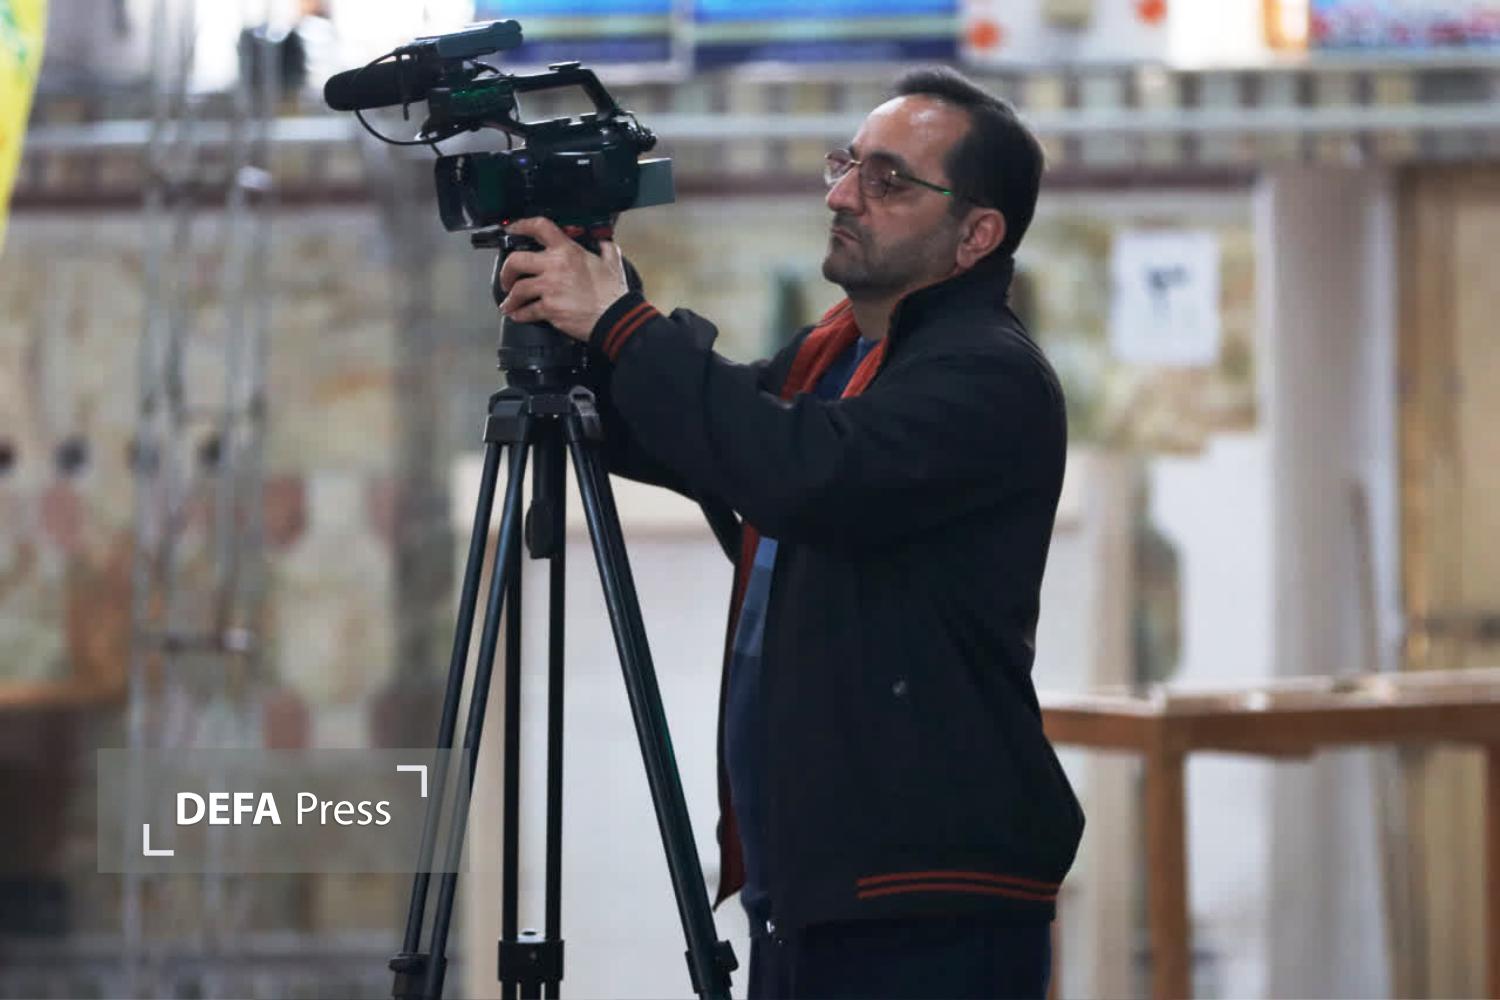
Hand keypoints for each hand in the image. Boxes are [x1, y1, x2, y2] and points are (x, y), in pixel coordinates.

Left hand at [496, 217, 629, 341]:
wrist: (615, 317)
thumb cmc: (613, 293)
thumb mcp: (613, 262)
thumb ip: (605, 248)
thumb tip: (603, 242)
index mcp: (568, 251)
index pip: (539, 227)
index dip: (521, 225)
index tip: (512, 230)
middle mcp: (555, 266)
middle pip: (516, 260)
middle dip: (506, 271)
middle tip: (507, 279)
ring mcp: (550, 288)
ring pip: (518, 289)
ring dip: (511, 298)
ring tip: (509, 303)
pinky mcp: (550, 308)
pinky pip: (527, 311)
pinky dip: (519, 314)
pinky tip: (518, 315)